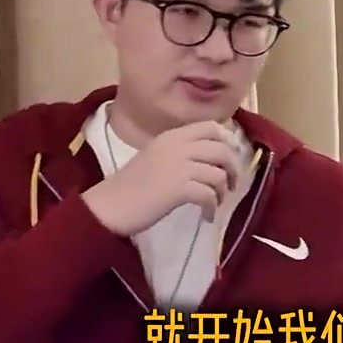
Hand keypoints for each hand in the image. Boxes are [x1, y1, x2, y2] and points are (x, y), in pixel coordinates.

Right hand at [82, 121, 242, 236]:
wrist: (109, 205)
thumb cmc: (129, 185)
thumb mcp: (155, 156)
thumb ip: (179, 151)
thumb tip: (210, 158)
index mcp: (171, 136)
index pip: (211, 127)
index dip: (226, 142)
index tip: (227, 159)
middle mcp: (177, 146)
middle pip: (221, 150)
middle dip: (232, 168)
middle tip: (230, 185)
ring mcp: (178, 167)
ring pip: (219, 173)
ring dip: (222, 191)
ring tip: (215, 203)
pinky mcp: (178, 189)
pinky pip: (209, 194)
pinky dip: (212, 207)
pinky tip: (206, 216)